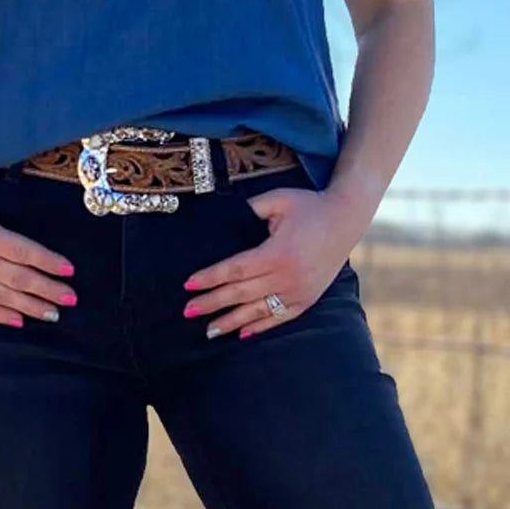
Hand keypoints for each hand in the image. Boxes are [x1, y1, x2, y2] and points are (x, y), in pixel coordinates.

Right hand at [0, 174, 77, 326]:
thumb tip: (18, 197)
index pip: (24, 252)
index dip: (48, 261)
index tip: (69, 269)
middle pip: (19, 278)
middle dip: (48, 289)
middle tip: (71, 298)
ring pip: (4, 296)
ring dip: (31, 306)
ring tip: (54, 315)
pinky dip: (0, 315)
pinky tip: (18, 322)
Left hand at [182, 185, 364, 338]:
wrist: (346, 218)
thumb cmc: (309, 205)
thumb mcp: (278, 199)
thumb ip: (250, 209)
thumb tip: (224, 218)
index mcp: (277, 252)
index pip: (236, 269)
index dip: (210, 277)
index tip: (189, 284)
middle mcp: (287, 277)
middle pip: (242, 293)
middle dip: (213, 302)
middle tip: (188, 311)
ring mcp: (299, 291)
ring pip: (258, 310)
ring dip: (231, 321)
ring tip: (209, 331)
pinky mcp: (308, 299)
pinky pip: (280, 318)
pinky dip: (260, 326)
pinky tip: (242, 334)